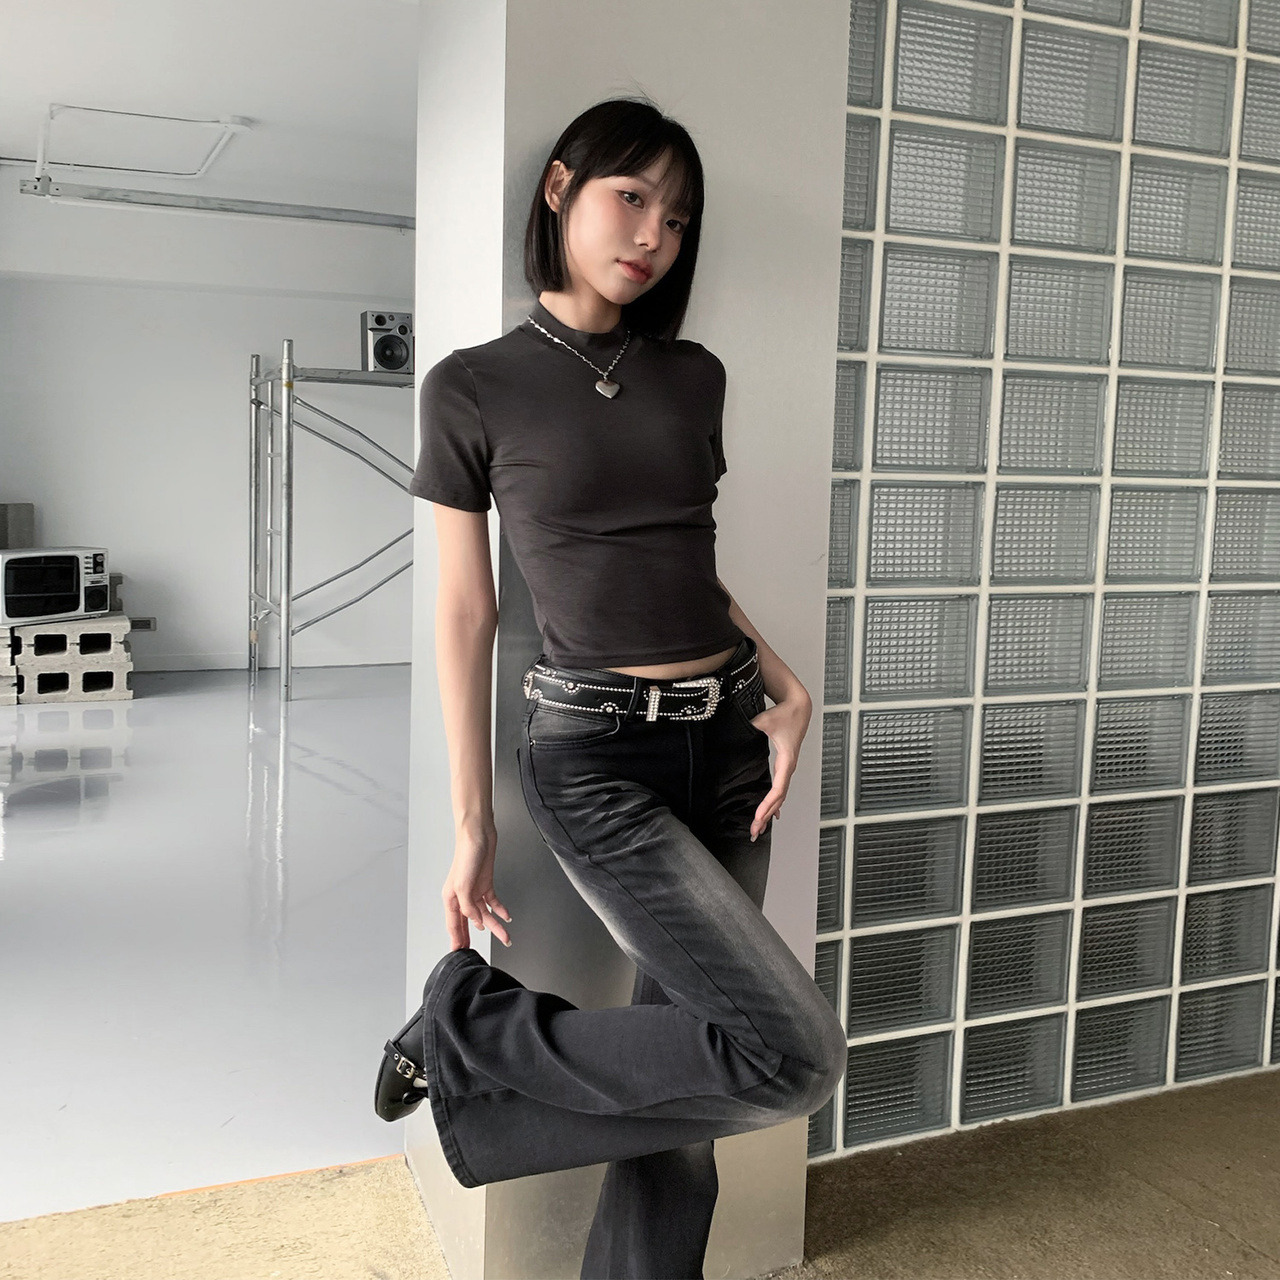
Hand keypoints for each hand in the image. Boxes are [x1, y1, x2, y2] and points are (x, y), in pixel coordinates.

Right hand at [442, 822, 512, 950]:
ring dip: (495, 926)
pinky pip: (493, 902)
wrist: (479, 836)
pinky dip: (500, 910)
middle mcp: (462, 896)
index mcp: (451, 898)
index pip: (453, 925)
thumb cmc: (466, 856)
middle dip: (472, 938)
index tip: (459, 953)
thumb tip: (475, 921)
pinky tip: (506, 917)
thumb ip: (467, 907)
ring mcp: (475, 890)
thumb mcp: (463, 886)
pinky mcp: (486, 883)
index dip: (456, 940)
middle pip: (468, 922)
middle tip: (475, 953)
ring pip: (484, 914)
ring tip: (505, 937)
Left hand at [748, 689, 811, 841]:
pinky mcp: (785, 765)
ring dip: (770, 812)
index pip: (778, 788)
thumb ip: (752, 726)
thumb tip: (739, 731)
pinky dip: (775, 803)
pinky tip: (771, 814)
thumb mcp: (765, 720)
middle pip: (779, 798)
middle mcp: (789, 767)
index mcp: (787, 760)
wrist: (799, 707)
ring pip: (780, 796)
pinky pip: (781, 789)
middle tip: (755, 831)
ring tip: (759, 828)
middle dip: (766, 816)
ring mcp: (788, 768)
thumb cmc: (784, 713)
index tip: (758, 816)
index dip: (768, 804)